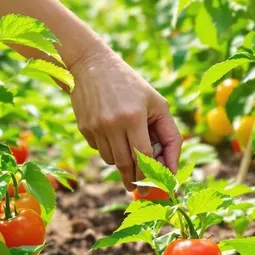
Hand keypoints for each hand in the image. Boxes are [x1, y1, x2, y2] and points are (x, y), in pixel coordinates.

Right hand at [69, 46, 181, 192]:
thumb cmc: (132, 86)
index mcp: (134, 117)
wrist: (92, 66)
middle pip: (126, 164)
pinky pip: (98, 150)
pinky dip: (108, 149)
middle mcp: (112, 124)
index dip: (150, 174)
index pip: (143, 157)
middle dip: (135, 179)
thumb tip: (170, 168)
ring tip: (126, 145)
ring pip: (112, 161)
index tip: (154, 186)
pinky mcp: (84, 128)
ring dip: (122, 161)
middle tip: (140, 188)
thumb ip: (169, 135)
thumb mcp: (157, 104)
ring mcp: (95, 127)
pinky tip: (110, 131)